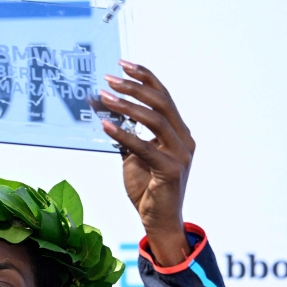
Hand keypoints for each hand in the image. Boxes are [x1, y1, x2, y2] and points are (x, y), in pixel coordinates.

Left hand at [97, 61, 194, 266]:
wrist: (159, 222)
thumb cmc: (148, 189)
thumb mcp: (134, 155)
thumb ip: (125, 133)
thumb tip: (102, 108)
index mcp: (178, 132)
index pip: (163, 96)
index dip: (145, 77)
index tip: (123, 64)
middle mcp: (184, 139)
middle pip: (161, 102)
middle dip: (134, 86)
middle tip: (110, 78)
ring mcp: (180, 154)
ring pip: (155, 120)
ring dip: (128, 105)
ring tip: (105, 96)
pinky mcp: (171, 170)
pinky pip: (145, 147)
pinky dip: (124, 134)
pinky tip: (106, 124)